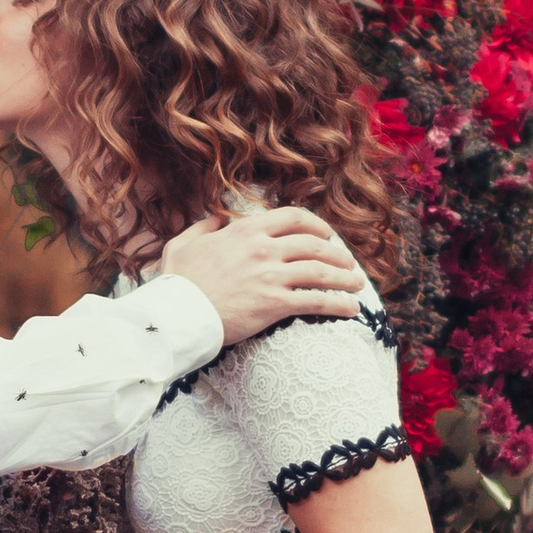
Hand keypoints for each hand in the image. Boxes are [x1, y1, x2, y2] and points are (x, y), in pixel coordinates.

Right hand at [157, 206, 370, 344]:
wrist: (177, 315)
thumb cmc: (177, 282)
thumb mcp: (183, 244)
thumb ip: (204, 227)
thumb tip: (218, 218)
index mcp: (245, 230)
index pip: (293, 218)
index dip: (317, 225)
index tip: (326, 235)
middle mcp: (263, 249)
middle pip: (315, 245)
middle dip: (337, 254)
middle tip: (347, 264)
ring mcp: (271, 276)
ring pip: (321, 271)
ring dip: (345, 278)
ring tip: (356, 285)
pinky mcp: (274, 304)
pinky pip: (316, 301)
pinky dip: (339, 304)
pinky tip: (351, 309)